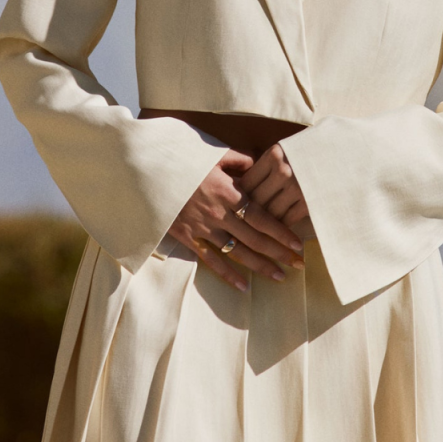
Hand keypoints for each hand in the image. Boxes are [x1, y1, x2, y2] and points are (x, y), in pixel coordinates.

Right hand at [168, 149, 305, 290]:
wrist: (143, 172)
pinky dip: (228, 275)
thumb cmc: (179, 160)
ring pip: (237, 252)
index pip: (261, 217)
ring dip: (260, 266)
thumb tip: (257, 162)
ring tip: (279, 277)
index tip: (298, 243)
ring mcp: (202, 228)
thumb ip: (237, 159)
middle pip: (255, 238)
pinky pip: (211, 260)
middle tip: (298, 264)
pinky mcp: (187, 237)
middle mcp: (218, 213)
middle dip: (279, 253)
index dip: (281, 232)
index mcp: (227, 192)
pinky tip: (243, 287)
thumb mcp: (210, 154)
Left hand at [239, 143, 314, 239]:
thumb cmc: (316, 149)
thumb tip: (244, 182)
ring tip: (258, 229)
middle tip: (241, 223)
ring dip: (264, 223)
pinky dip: (280, 226)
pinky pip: (286, 219)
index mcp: (275, 154)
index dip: (238, 196)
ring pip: (269, 213)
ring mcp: (297, 187)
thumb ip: (270, 162)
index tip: (235, 205)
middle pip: (255, 200)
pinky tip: (278, 229)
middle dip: (246, 213)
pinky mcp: (310, 202)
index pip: (246, 182)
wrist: (350, 152)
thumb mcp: (290, 148)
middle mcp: (283, 170)